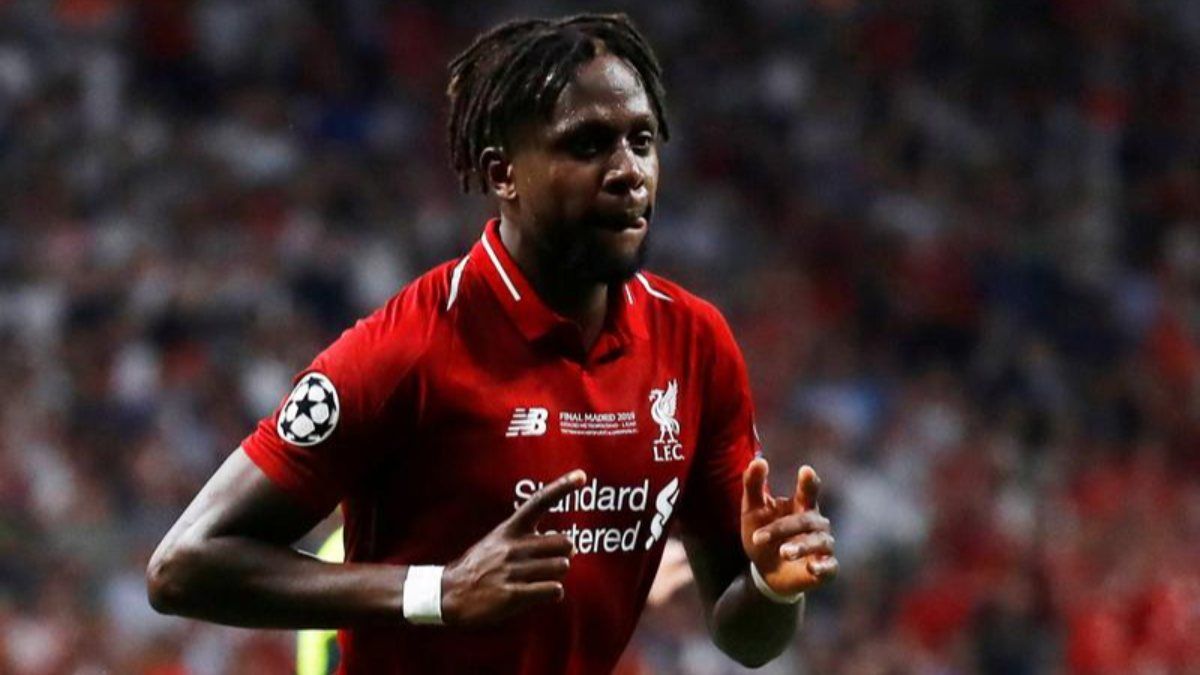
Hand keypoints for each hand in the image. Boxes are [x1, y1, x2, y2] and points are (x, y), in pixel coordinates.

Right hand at [440, 469, 584, 625]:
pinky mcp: (513, 594)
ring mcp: (513, 570)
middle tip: (551, 562)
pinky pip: (554, 590)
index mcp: (510, 529)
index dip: (562, 487)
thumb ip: (529, 538)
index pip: (539, 502)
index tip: (582, 476)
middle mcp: (514, 546)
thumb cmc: (479, 566)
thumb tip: (567, 544)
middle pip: (565, 542)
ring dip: (556, 575)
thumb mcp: (498, 541)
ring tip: (538, 579)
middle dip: (564, 554)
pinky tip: (540, 593)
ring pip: (562, 567)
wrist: (448, 593)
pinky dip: (553, 593)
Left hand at [740, 458, 837, 596]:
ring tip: (783, 552)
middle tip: (759, 537)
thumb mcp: (752, 511)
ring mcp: (823, 547)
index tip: (806, 471)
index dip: (809, 482)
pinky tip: (812, 568)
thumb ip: (753, 486)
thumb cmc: (762, 536)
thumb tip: (758, 460)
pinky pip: (829, 566)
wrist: (766, 573)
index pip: (809, 490)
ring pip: (818, 542)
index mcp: (801, 506)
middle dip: (782, 528)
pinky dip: (822, 567)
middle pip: (806, 520)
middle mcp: (816, 524)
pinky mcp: (826, 570)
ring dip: (801, 546)